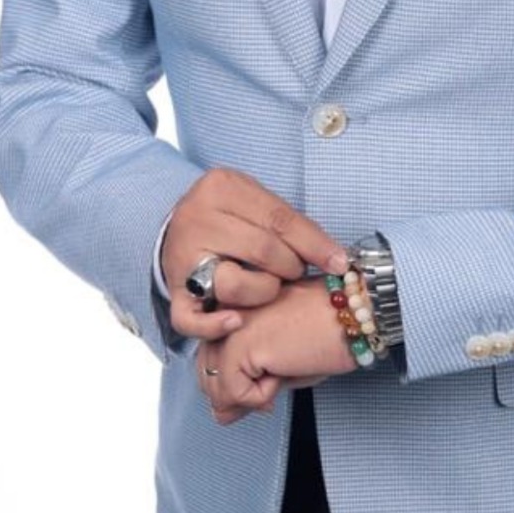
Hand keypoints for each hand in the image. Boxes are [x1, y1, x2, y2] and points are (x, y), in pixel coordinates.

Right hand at [161, 166, 349, 345]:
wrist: (178, 227)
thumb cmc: (230, 216)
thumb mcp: (254, 201)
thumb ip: (286, 222)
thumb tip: (334, 255)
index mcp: (221, 187)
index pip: (279, 218)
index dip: (314, 243)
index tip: (339, 262)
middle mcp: (197, 218)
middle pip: (262, 250)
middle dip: (291, 267)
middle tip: (296, 272)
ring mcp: (181, 256)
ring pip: (233, 284)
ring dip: (264, 291)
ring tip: (269, 284)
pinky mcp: (174, 291)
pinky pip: (190, 319)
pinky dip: (216, 325)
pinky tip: (237, 322)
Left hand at [198, 277, 358, 424]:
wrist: (355, 311)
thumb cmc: (328, 331)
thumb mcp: (281, 362)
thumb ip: (246, 384)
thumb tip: (220, 415)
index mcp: (235, 307)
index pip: (211, 358)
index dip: (235, 380)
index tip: (270, 379)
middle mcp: (224, 313)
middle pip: (207, 374)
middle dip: (236, 394)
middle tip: (274, 386)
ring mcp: (228, 327)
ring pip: (216, 388)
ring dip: (250, 395)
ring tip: (282, 374)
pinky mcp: (239, 344)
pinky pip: (234, 393)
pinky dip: (261, 397)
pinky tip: (284, 372)